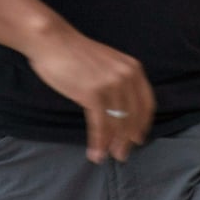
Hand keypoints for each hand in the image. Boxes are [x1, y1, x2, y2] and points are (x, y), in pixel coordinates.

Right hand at [24, 28, 155, 163]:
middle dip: (128, 139)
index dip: (142, 124)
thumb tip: (120, 109)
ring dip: (113, 144)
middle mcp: (127, 76)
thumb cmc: (76, 54)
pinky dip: (99, 142)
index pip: (146, 103)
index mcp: (133, 69)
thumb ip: (118, 81)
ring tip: (107, 157)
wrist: (53, 42)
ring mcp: (111, 85)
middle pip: (134, 116)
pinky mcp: (93, 93)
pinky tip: (95, 152)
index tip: (138, 138)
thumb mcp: (108, 64)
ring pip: (118, 123)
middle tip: (122, 155)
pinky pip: (100, 124)